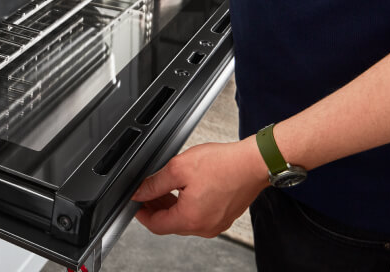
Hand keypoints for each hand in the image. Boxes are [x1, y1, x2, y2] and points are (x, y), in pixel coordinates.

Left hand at [132, 138, 268, 237]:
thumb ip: (154, 183)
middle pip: (170, 224)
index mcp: (190, 219)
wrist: (253, 163)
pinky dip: (186, 205)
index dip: (141, 213)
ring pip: (184, 220)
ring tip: (163, 188)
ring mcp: (216, 224)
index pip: (156, 225)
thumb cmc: (223, 165)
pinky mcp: (223, 217)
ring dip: (171, 206)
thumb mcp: (178, 168)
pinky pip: (198, 215)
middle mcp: (204, 227)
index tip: (135, 202)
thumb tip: (139, 191)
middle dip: (155, 208)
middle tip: (147, 192)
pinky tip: (183, 190)